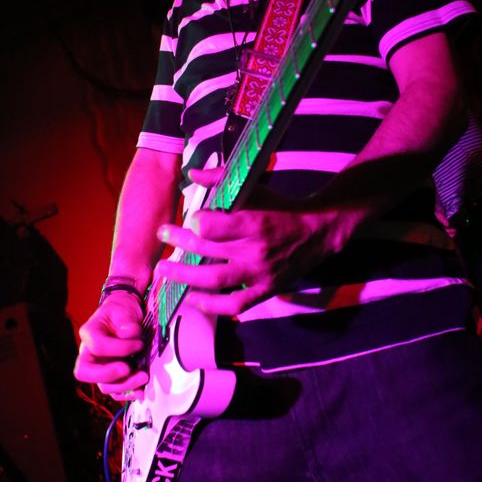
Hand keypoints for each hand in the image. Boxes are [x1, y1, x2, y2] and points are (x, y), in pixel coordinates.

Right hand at [74, 292, 148, 401]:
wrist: (125, 316)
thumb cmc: (121, 311)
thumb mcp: (123, 310)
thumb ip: (126, 321)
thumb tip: (130, 334)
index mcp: (88, 334)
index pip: (98, 346)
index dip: (119, 348)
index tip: (138, 344)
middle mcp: (89, 354)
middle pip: (85, 372)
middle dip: (108, 374)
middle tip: (127, 370)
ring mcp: (99, 367)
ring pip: (103, 386)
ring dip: (124, 385)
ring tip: (143, 377)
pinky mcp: (111, 376)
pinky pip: (114, 392)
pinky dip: (128, 393)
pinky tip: (141, 391)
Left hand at [155, 167, 352, 315]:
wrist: (318, 232)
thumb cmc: (282, 206)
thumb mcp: (257, 187)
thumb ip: (223, 178)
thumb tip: (193, 175)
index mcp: (253, 222)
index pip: (212, 227)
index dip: (196, 222)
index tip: (191, 217)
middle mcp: (254, 250)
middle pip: (206, 250)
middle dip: (178, 242)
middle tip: (163, 234)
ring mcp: (258, 273)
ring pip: (213, 279)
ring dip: (183, 276)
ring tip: (163, 270)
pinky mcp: (264, 290)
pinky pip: (234, 305)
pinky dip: (211, 305)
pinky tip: (193, 299)